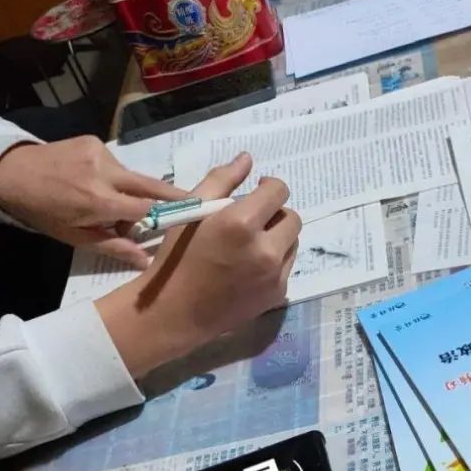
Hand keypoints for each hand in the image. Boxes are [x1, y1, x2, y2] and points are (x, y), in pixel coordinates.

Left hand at [0, 135, 185, 268]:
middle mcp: (104, 173)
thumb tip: (147, 261)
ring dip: (129, 191)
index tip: (184, 222)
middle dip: (174, 195)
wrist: (13, 173)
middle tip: (197, 201)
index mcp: (99, 201)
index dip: (162, 218)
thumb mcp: (77, 238)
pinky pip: (116, 164)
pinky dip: (113, 178)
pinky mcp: (94, 141)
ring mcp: (100, 153)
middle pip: (151, 185)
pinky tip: (95, 183)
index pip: (146, 209)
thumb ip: (115, 247)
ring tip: (110, 204)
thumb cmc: (45, 213)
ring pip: (131, 177)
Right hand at [95, 153, 301, 379]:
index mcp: (241, 223)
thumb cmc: (178, 256)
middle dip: (276, 213)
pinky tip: (249, 267)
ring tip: (251, 244)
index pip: (278, 191)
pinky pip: (286, 267)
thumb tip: (247, 160)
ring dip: (277, 237)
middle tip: (254, 219)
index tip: (258, 191)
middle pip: (292, 218)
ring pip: (292, 243)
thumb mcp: (192, 210)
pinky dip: (274, 261)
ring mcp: (274, 275)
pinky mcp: (277, 294)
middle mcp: (265, 249)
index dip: (269, 187)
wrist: (177, 310)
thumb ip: (222, 180)